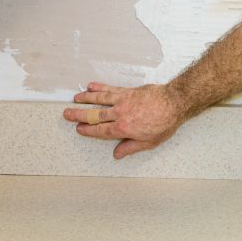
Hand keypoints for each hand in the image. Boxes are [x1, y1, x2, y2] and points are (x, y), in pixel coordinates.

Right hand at [62, 82, 183, 158]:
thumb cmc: (164, 123)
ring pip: (100, 99)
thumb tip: (117, 154)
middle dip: (79, 115)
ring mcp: (123, 100)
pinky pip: (111, 88)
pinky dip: (100, 87)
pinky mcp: (128, 91)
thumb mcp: (149, 142)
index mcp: (124, 128)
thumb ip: (131, 147)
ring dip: (86, 98)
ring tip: (75, 98)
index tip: (78, 129)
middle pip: (95, 115)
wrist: (175, 102)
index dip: (88, 130)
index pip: (100, 131)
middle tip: (67, 114)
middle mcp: (120, 113)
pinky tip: (91, 85)